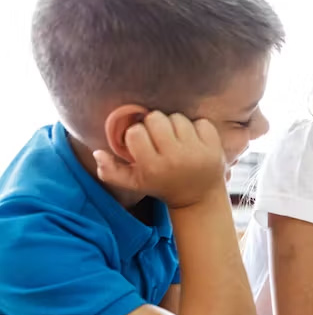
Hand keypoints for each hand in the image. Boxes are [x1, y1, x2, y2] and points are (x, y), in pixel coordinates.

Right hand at [94, 111, 226, 208]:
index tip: (142, 142)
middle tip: (159, 137)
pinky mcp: (214, 146)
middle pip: (156, 118)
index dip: (136, 133)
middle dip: (154, 124)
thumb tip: (96, 153)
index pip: (136, 132)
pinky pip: (200, 121)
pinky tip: (193, 140)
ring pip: (177, 117)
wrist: (199, 197)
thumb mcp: (135, 183)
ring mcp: (196, 152)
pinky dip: (196, 127)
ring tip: (175, 139)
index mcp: (152, 167)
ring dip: (174, 125)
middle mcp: (174, 159)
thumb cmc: (162, 185)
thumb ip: (111, 171)